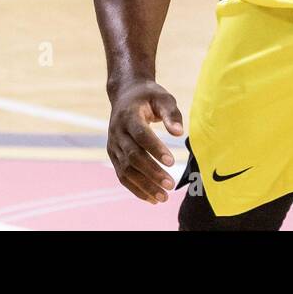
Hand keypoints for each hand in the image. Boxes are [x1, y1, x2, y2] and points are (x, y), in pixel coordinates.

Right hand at [106, 78, 184, 203]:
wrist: (126, 94)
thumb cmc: (149, 96)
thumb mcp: (162, 97)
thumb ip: (171, 113)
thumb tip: (179, 133)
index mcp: (129, 115)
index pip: (141, 135)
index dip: (155, 149)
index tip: (172, 162)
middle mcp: (117, 132)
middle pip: (133, 156)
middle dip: (151, 172)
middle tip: (170, 185)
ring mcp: (113, 145)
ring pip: (126, 170)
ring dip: (144, 186)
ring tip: (164, 197)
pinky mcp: (114, 155)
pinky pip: (122, 175)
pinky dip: (136, 188)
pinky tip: (152, 198)